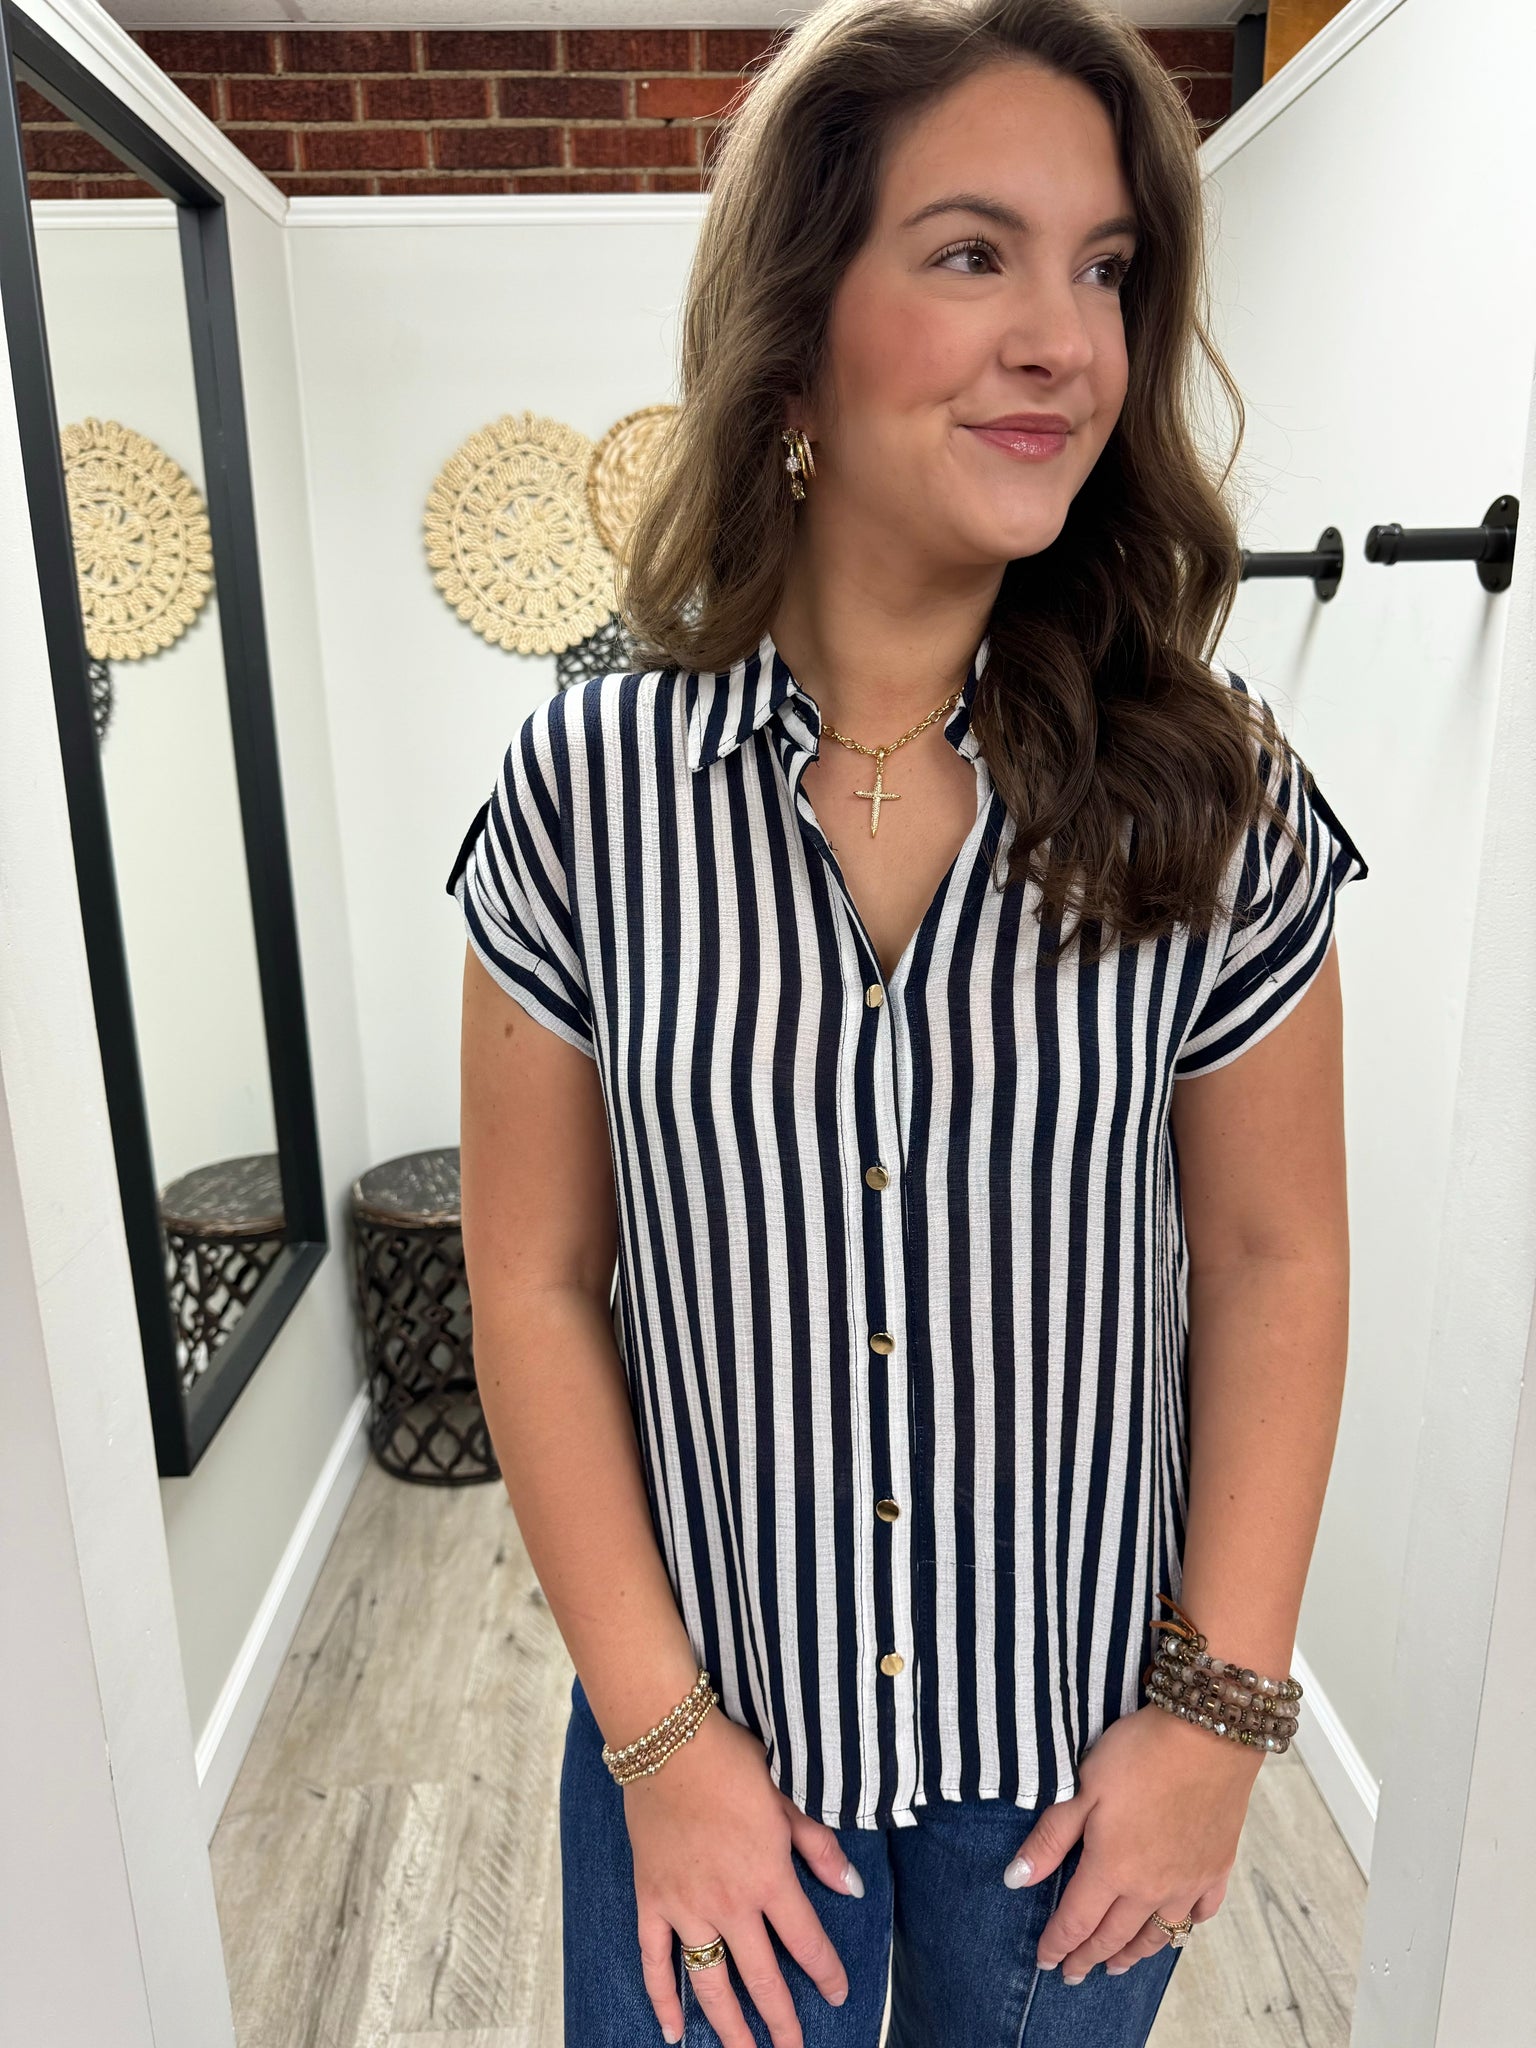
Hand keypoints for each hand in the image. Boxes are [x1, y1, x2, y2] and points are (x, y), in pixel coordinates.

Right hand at [624, 1703, 863, 2046]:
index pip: (806, 1942)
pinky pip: (655, 1960)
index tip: (838, 1996)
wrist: (668, 1740)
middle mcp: (730, 1902)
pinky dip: (662, 1997)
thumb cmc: (732, 1762)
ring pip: (711, 1982)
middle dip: (782, 2023)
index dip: (826, 1974)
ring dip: (730, 2026)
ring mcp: (686, 1906)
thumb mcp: (787, 1795)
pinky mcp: (651, 1900)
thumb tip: (850, 1888)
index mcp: (768, 1876)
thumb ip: (819, 1847)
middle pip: (762, 1979)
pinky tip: (674, 2032)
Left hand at [1004, 1704, 1262, 1980]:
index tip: (1045, 1961)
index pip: (1076, 1921)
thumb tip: (1015, 1880)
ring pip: (1157, 1934)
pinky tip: (1176, 1925)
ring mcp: (1188, 1882)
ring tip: (1117, 1966)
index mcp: (1112, 1869)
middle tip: (1074, 1974)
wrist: (1207, 1735)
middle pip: (1114, 1936)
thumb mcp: (1082, 1787)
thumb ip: (1050, 1838)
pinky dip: (1183, 1926)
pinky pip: (1200, 1912)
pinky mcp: (1217, 1867)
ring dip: (1133, 1954)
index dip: (1057, 1945)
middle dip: (1089, 1958)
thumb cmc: (1138, 1755)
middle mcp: (1151, 1888)